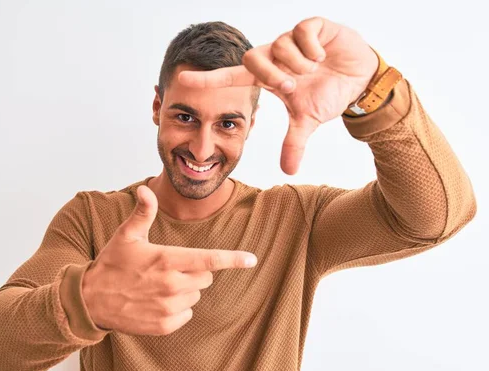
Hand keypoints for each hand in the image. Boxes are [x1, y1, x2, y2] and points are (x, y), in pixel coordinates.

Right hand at [82, 185, 257, 335]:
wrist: (90, 301)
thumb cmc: (111, 264)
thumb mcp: (126, 236)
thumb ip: (143, 213)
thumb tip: (145, 189)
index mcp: (167, 260)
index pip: (209, 260)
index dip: (233, 259)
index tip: (251, 259)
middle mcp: (171, 285)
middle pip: (205, 277)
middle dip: (195, 270)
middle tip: (169, 267)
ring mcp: (168, 308)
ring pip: (196, 295)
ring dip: (185, 289)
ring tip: (158, 285)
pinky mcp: (164, 325)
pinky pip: (186, 314)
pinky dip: (177, 308)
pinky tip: (157, 301)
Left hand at [178, 17, 378, 174]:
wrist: (359, 78)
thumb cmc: (327, 94)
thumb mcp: (308, 120)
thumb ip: (294, 142)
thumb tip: (288, 171)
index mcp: (268, 76)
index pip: (232, 76)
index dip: (209, 80)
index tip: (183, 81)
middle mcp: (275, 55)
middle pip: (252, 59)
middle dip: (272, 77)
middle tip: (293, 87)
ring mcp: (292, 39)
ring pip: (279, 45)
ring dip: (297, 64)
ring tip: (314, 70)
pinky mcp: (313, 26)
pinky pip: (303, 31)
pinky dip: (313, 47)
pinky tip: (323, 56)